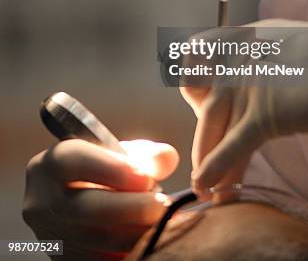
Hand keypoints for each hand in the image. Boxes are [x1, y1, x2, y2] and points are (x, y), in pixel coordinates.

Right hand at [23, 139, 178, 259]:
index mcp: (51, 164)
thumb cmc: (103, 171)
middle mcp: (43, 201)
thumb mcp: (118, 154)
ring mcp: (50, 236)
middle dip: (132, 208)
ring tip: (161, 222)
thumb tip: (166, 158)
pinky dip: (127, 252)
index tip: (146, 177)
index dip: (113, 169)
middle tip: (162, 206)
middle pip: (87, 208)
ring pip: (97, 241)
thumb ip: (143, 154)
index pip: (76, 161)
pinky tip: (148, 241)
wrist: (76, 203)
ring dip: (135, 233)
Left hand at [182, 21, 307, 192]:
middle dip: (202, 132)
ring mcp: (251, 81)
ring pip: (213, 124)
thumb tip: (251, 92)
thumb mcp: (289, 49)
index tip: (202, 106)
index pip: (197, 54)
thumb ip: (263, 64)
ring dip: (205, 158)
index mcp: (246, 36)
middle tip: (207, 159)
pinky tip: (210, 186)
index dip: (196, 83)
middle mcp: (240, 54)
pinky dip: (217, 167)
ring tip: (205, 188)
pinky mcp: (268, 111)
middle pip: (201, 97)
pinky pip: (233, 143)